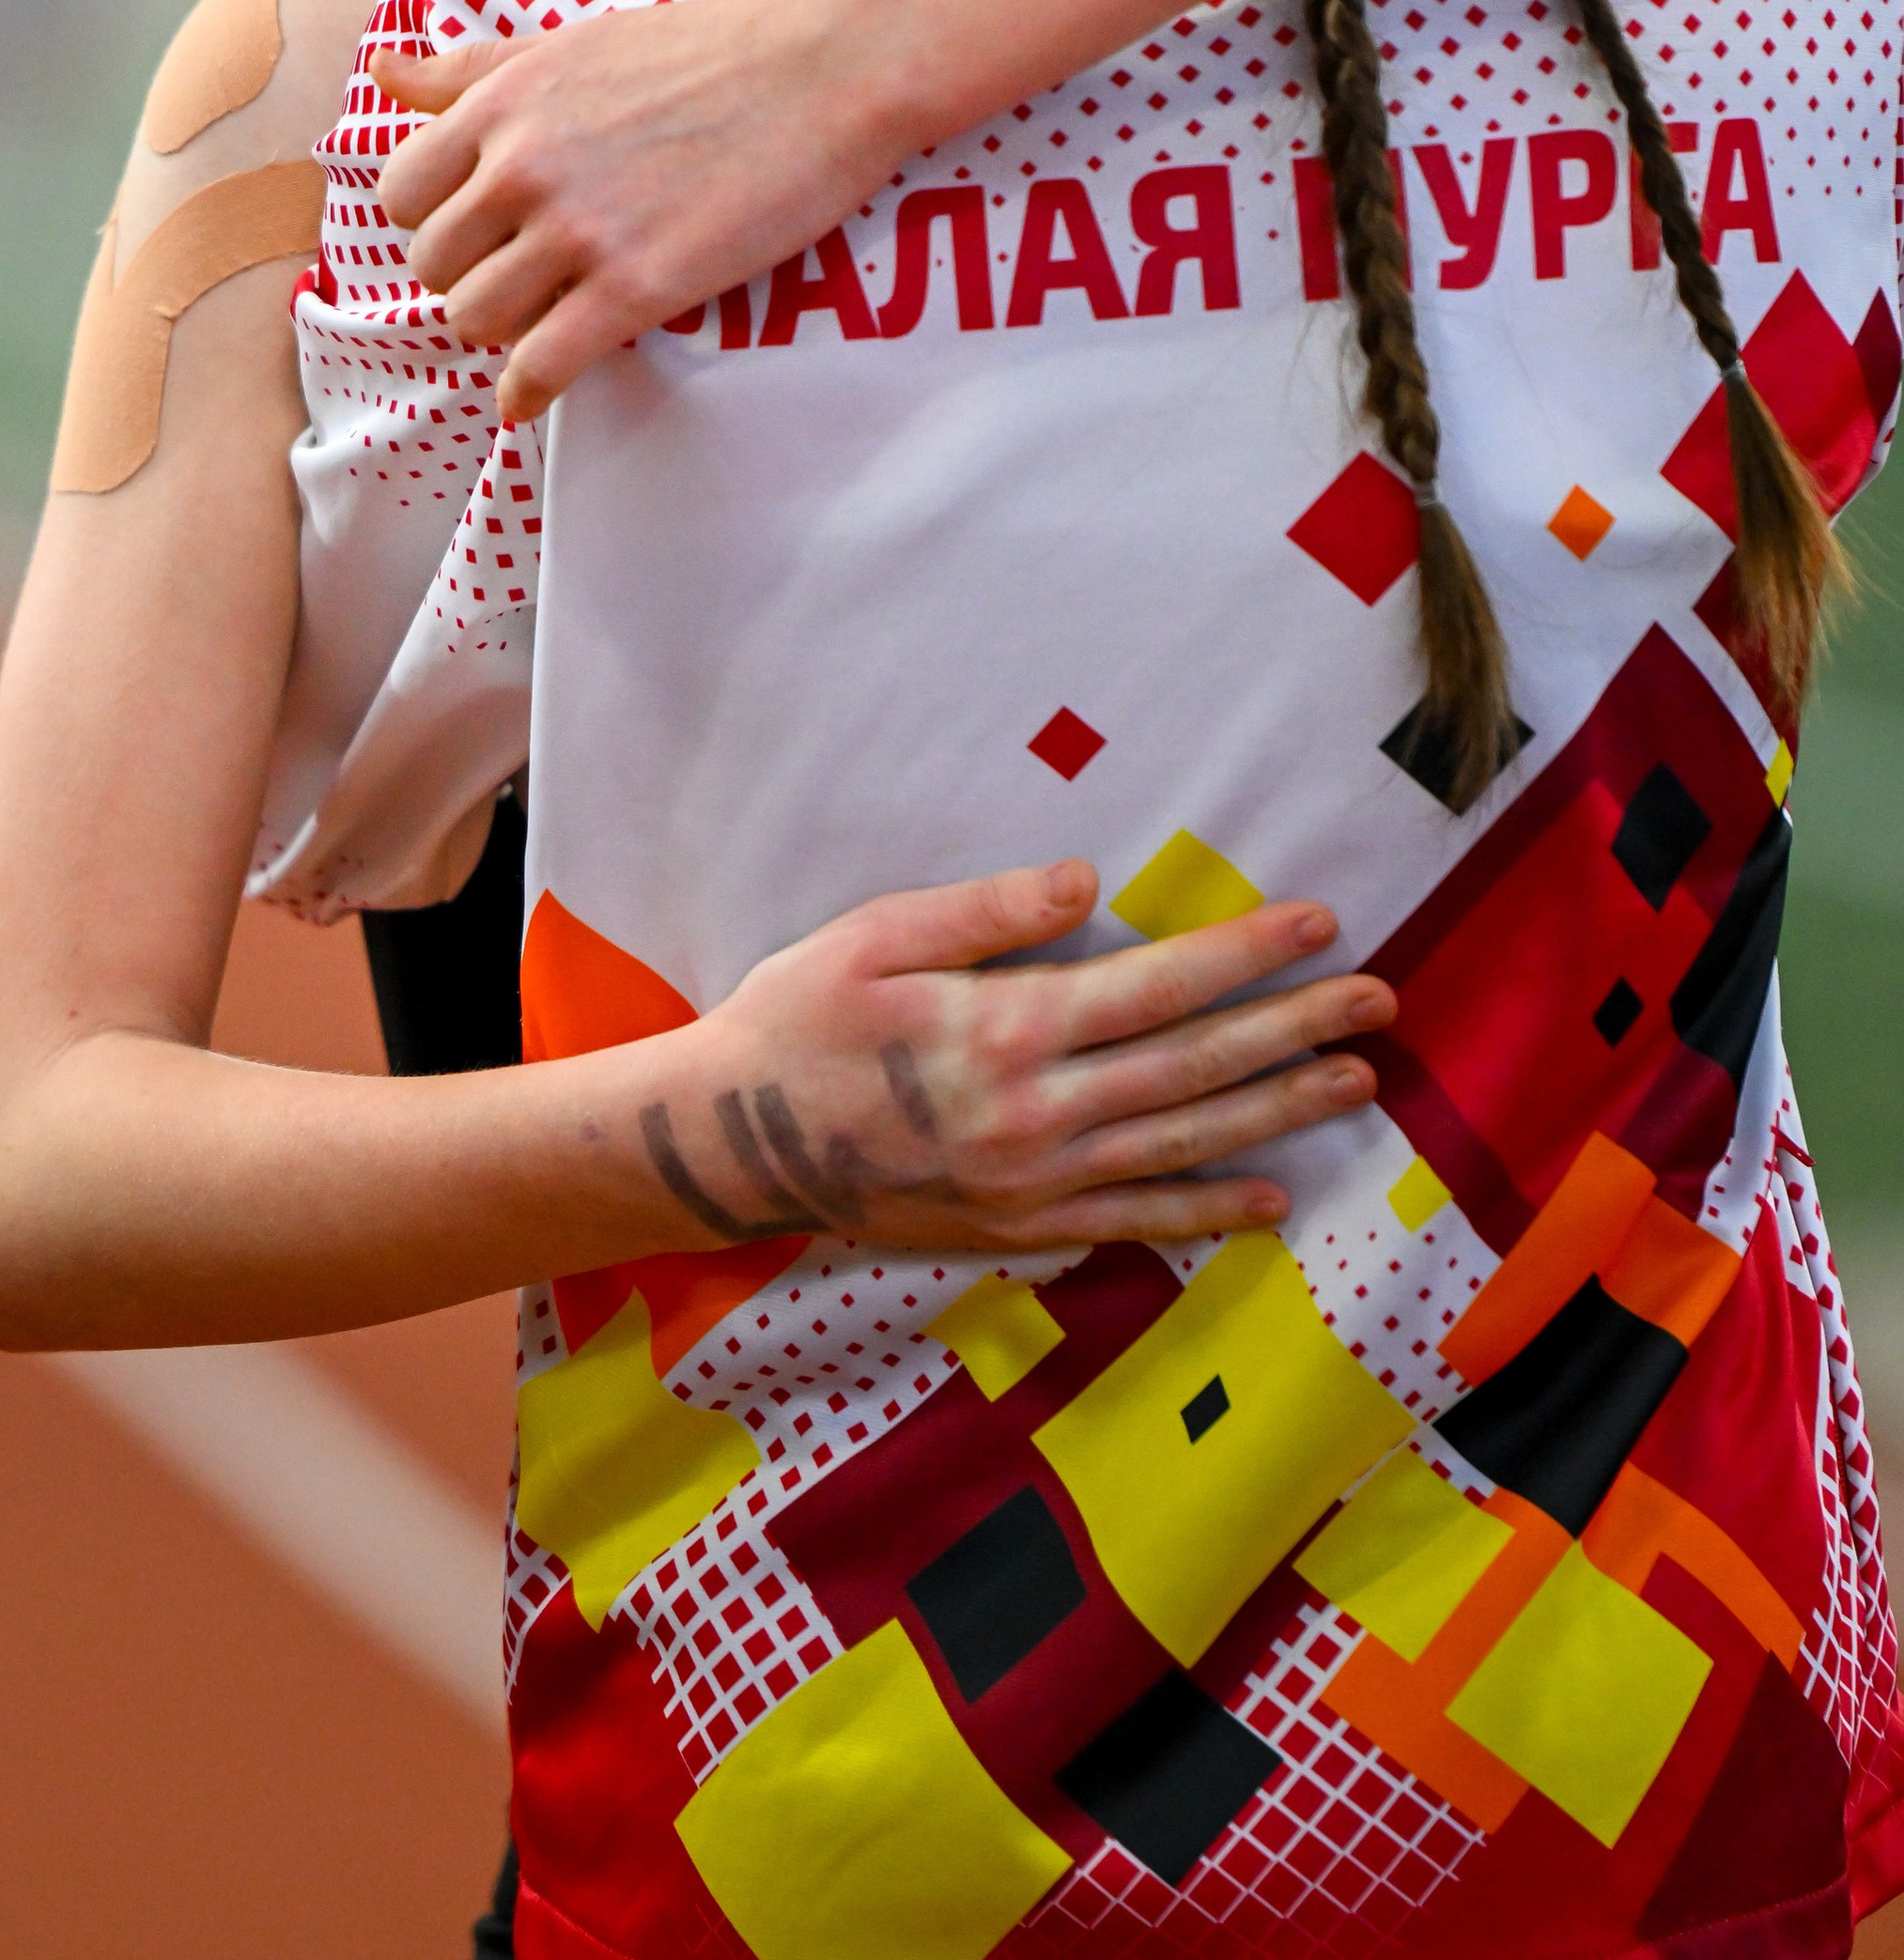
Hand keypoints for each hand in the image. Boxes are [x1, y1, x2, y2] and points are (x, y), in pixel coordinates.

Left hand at [374, 0, 883, 417]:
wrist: (821, 69)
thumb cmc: (706, 47)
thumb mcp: (573, 41)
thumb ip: (476, 67)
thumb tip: (388, 71)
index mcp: (505, 104)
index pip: (403, 190)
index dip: (430, 220)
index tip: (470, 232)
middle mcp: (524, 168)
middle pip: (434, 262)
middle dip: (465, 277)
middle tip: (511, 281)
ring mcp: (578, 231)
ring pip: (475, 318)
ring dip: (498, 332)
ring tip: (534, 326)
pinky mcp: (636, 288)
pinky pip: (542, 365)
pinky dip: (525, 393)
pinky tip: (532, 398)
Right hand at [634, 861, 1393, 1257]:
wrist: (731, 1146)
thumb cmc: (797, 1021)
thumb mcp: (873, 938)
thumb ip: (985, 912)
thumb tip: (1089, 879)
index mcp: (1002, 1030)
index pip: (1155, 987)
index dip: (1244, 956)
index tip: (1319, 924)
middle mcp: (1034, 1115)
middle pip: (1193, 1068)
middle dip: (1294, 1030)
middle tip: (1380, 1003)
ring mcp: (1033, 1184)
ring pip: (1183, 1147)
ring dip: (1277, 1112)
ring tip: (1356, 1081)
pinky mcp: (1019, 1230)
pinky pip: (1132, 1224)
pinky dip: (1205, 1213)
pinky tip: (1269, 1198)